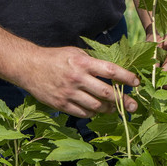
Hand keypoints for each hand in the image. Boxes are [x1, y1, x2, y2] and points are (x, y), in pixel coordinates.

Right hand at [21, 46, 139, 116]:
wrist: (29, 67)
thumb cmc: (56, 58)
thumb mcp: (76, 52)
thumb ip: (94, 60)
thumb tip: (114, 68)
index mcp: (83, 62)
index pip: (110, 70)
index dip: (126, 77)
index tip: (136, 82)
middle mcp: (77, 78)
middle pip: (106, 92)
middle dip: (123, 100)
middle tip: (134, 106)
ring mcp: (69, 93)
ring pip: (96, 106)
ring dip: (109, 109)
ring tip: (115, 109)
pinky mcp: (61, 104)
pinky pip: (83, 113)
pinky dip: (93, 113)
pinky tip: (97, 110)